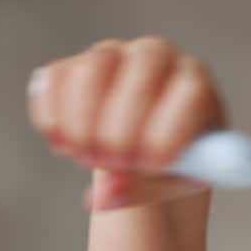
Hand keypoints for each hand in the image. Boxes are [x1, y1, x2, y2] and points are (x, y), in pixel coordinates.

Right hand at [27, 37, 227, 210]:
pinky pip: (56, 78)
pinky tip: (64, 145)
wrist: (144, 142)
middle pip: (141, 74)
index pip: (190, 93)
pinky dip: (54, 115)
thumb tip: (104, 195)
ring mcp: (113, 54)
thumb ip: (146, 188)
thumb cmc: (172, 158)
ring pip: (92, 71)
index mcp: (196, 81)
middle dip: (121, 127)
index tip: (151, 165)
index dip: (167, 130)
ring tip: (87, 158)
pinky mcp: (74, 64)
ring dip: (83, 121)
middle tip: (112, 164)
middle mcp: (158, 56)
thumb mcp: (174, 180)